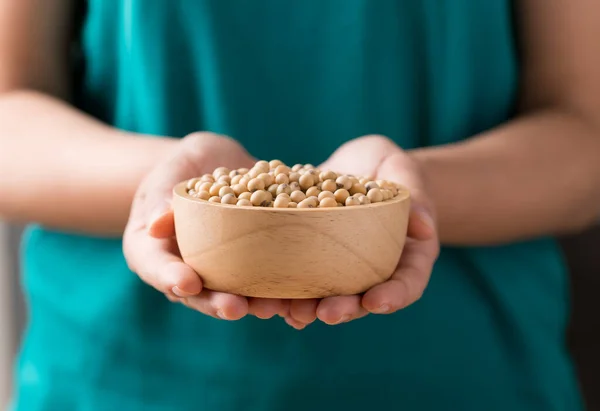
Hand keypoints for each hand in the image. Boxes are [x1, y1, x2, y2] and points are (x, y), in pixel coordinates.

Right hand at [123, 133, 286, 319]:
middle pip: (197, 293)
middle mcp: (185, 268)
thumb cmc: (182, 166)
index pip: (157, 268)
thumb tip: (155, 224)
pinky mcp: (249, 264)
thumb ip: (161, 195)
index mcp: (153, 250)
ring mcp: (218, 271)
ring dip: (252, 304)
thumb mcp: (169, 172)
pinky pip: (261, 280)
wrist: (217, 165)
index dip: (171, 278)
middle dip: (216, 303)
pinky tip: (295, 295)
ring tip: (270, 308)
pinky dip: (278, 289)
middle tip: (235, 309)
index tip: (187, 283)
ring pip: (231, 293)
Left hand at [284, 136, 439, 328]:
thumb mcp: (404, 171)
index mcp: (407, 255)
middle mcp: (374, 269)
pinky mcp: (313, 257)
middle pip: (364, 297)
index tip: (375, 301)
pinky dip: (285, 290)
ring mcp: (342, 267)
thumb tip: (425, 226)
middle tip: (327, 314)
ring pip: (330, 295)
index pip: (408, 281)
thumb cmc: (391, 167)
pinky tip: (268, 300)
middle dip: (345, 308)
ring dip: (310, 308)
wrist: (358, 165)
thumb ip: (416, 195)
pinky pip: (301, 278)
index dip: (394, 295)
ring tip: (292, 313)